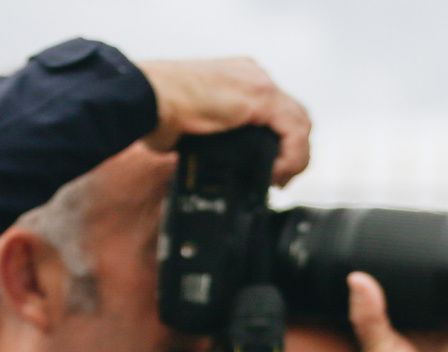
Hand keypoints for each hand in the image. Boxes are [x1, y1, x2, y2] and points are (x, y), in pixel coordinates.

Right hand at [137, 58, 310, 182]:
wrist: (146, 100)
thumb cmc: (157, 110)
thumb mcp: (198, 124)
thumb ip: (222, 136)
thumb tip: (227, 162)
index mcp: (238, 79)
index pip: (279, 112)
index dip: (283, 144)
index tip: (273, 170)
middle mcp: (252, 76)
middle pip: (296, 116)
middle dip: (294, 151)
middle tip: (280, 177)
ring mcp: (258, 83)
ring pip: (300, 124)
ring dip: (294, 158)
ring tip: (277, 178)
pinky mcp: (261, 97)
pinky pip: (293, 133)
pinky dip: (290, 157)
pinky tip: (274, 172)